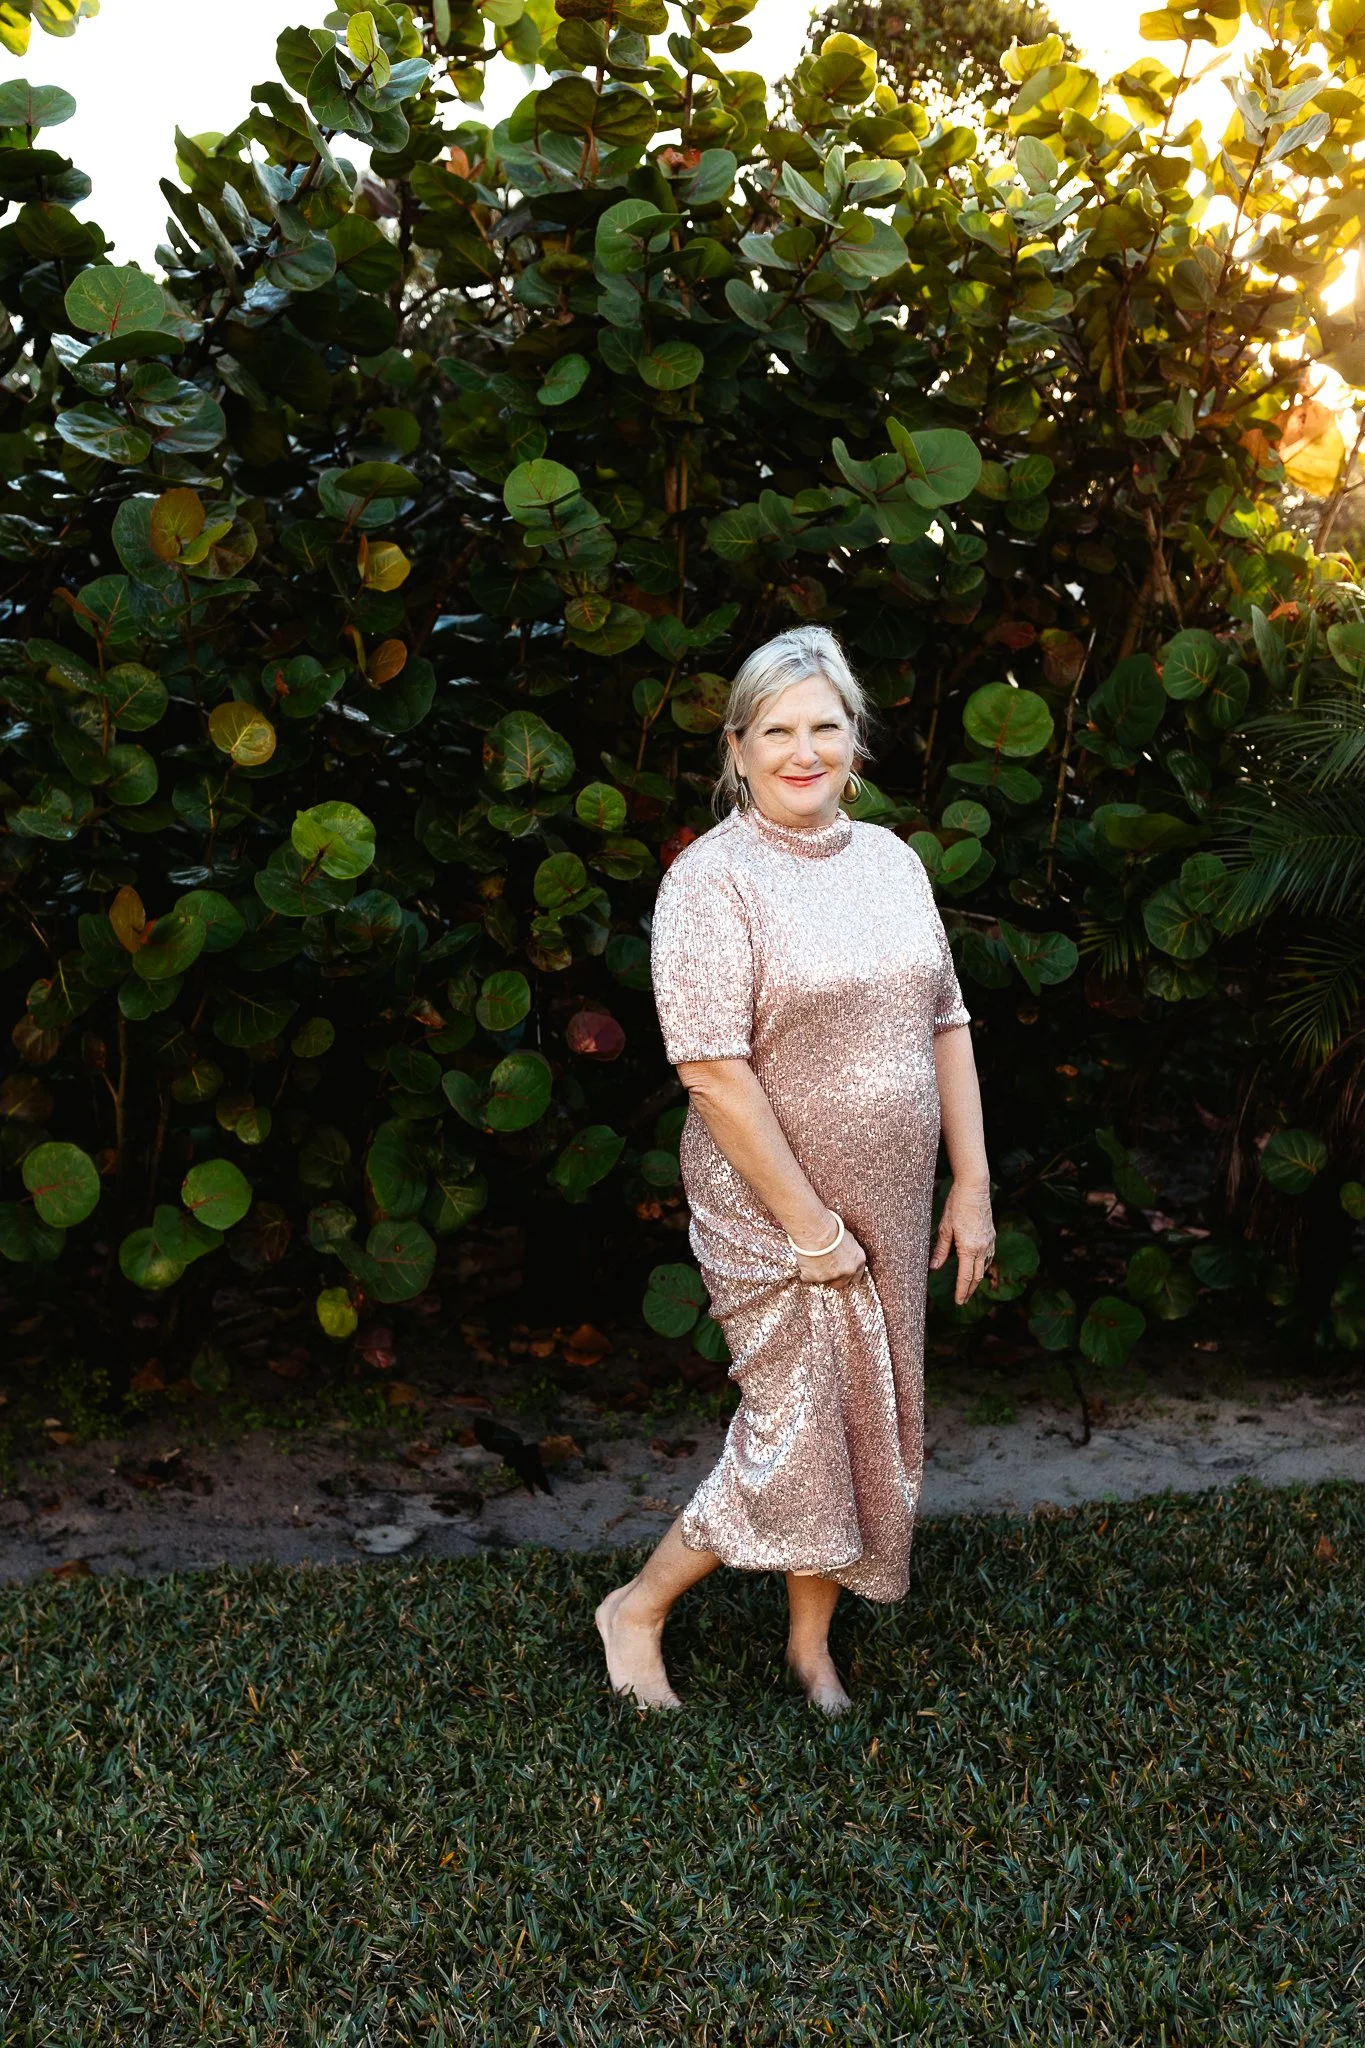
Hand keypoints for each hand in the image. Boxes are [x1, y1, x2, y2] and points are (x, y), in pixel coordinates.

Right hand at [793, 1212, 867, 1290]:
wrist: (817, 1230)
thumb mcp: (847, 1239)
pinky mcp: (815, 1278)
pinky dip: (805, 1271)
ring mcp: (832, 1277)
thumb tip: (842, 1256)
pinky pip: (807, 1277)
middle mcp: (848, 1271)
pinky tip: (804, 1259)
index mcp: (858, 1260)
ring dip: (818, 1273)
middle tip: (825, 1269)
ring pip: (824, 1281)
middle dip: (834, 1279)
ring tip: (812, 1258)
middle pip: (841, 1284)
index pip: (856, 1276)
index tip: (840, 1272)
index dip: (847, 1274)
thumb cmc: (831, 1228)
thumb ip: (848, 1253)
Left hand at [929, 1179, 996, 1304]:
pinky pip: (988, 1256)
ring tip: (969, 1287)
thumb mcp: (944, 1228)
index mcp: (969, 1248)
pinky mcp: (991, 1235)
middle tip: (962, 1300)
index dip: (961, 1291)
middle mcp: (982, 1247)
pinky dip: (982, 1266)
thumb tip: (934, 1268)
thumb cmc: (956, 1205)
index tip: (958, 1302)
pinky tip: (978, 1267)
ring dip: (977, 1279)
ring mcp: (989, 1241)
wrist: (974, 1188)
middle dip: (970, 1290)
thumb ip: (940, 1250)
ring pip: (984, 1267)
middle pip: (977, 1276)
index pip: (965, 1277)